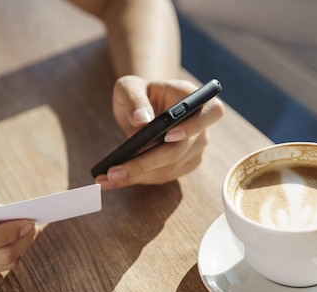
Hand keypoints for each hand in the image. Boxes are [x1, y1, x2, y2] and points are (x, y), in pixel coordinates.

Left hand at [95, 75, 223, 188]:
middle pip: (179, 150)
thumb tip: (141, 119)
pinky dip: (140, 179)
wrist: (145, 105)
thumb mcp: (129, 87)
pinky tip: (117, 180)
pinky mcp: (186, 163)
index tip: (168, 136)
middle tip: (114, 172)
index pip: (209, 112)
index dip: (192, 126)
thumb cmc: (139, 92)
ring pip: (169, 168)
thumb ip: (135, 99)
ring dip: (138, 176)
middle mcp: (201, 126)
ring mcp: (196, 147)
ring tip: (106, 179)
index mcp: (192, 98)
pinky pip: (164, 175)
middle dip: (145, 163)